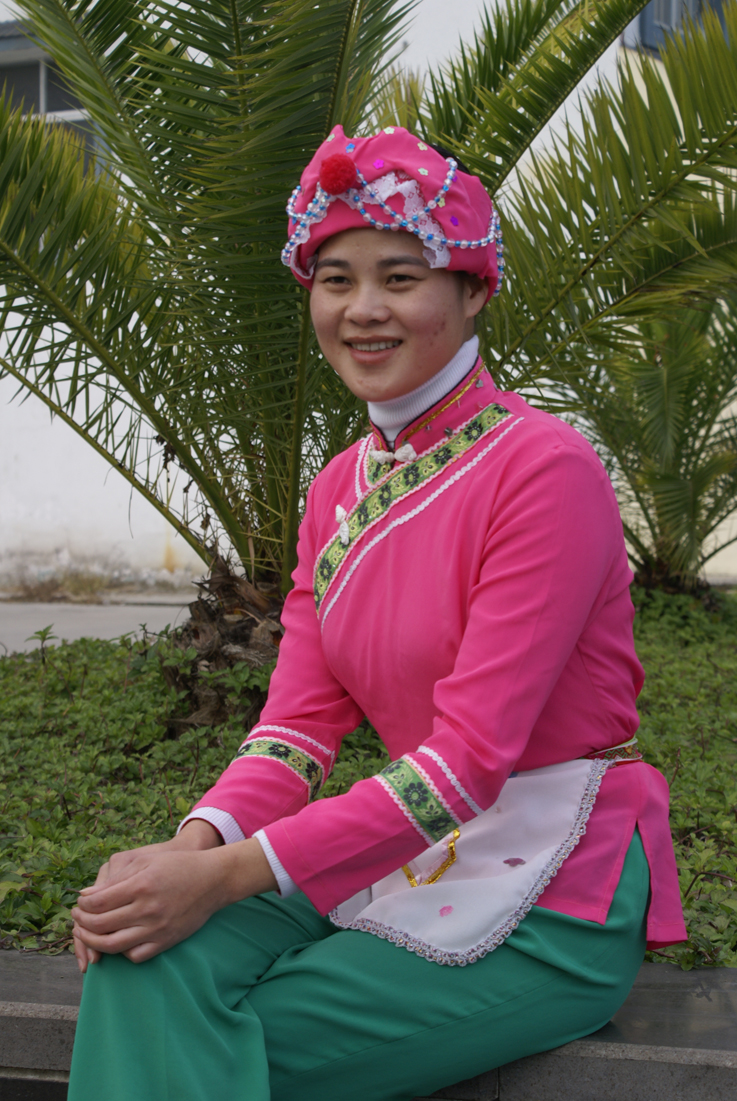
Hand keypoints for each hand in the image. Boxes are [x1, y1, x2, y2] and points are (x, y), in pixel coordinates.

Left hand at [72, 833, 275, 967]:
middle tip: (78, 918)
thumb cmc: (178, 865)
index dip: (82, 905)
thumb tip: (86, 895)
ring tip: (88, 933)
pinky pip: (135, 955)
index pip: (97, 903)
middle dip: (82, 923)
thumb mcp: (146, 862)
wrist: (213, 880)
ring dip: (94, 941)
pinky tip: (117, 941)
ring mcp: (157, 928)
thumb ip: (115, 879)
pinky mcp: (166, 941)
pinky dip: (120, 952)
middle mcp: (147, 909)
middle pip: (100, 925)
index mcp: (140, 886)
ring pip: (113, 945)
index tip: (80, 903)